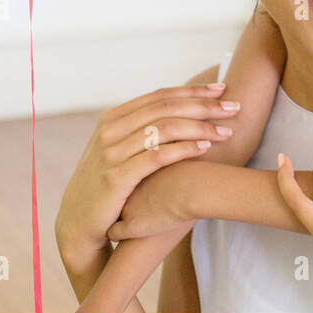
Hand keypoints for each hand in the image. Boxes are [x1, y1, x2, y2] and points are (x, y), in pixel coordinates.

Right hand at [55, 81, 238, 265]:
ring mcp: (110, 153)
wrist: (78, 223)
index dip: (193, 90)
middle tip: (234, 107)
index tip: (223, 89)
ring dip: (201, 127)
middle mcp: (110, 130)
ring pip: (164, 129)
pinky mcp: (115, 177)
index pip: (160, 96)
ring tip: (226, 131)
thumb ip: (142, 129)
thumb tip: (181, 109)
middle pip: (166, 108)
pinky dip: (184, 149)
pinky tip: (205, 148)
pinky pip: (156, 156)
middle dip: (205, 105)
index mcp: (113, 118)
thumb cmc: (109, 186)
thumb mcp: (120, 150)